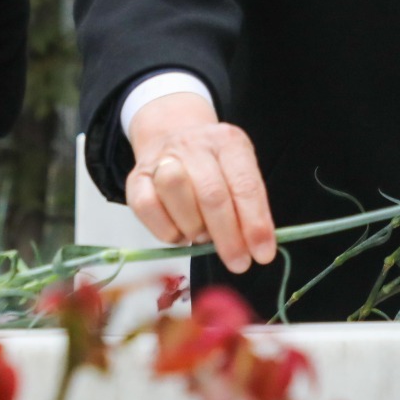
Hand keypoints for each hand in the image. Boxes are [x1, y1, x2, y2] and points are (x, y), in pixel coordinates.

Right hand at [125, 92, 275, 273]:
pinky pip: (148, 208)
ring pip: (176, 193)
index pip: (246, 185)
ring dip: (194, 227)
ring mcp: (163, 158)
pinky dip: (167, 231)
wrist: (173, 137)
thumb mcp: (239, 173)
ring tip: (203, 236)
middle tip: (238, 262)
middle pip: (212, 194)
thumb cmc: (214, 166)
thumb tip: (258, 247)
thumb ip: (249, 205)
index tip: (263, 255)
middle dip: (228, 236)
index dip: (255, 224)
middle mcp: (196, 144)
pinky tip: (180, 234)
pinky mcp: (137, 177)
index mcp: (229, 141)